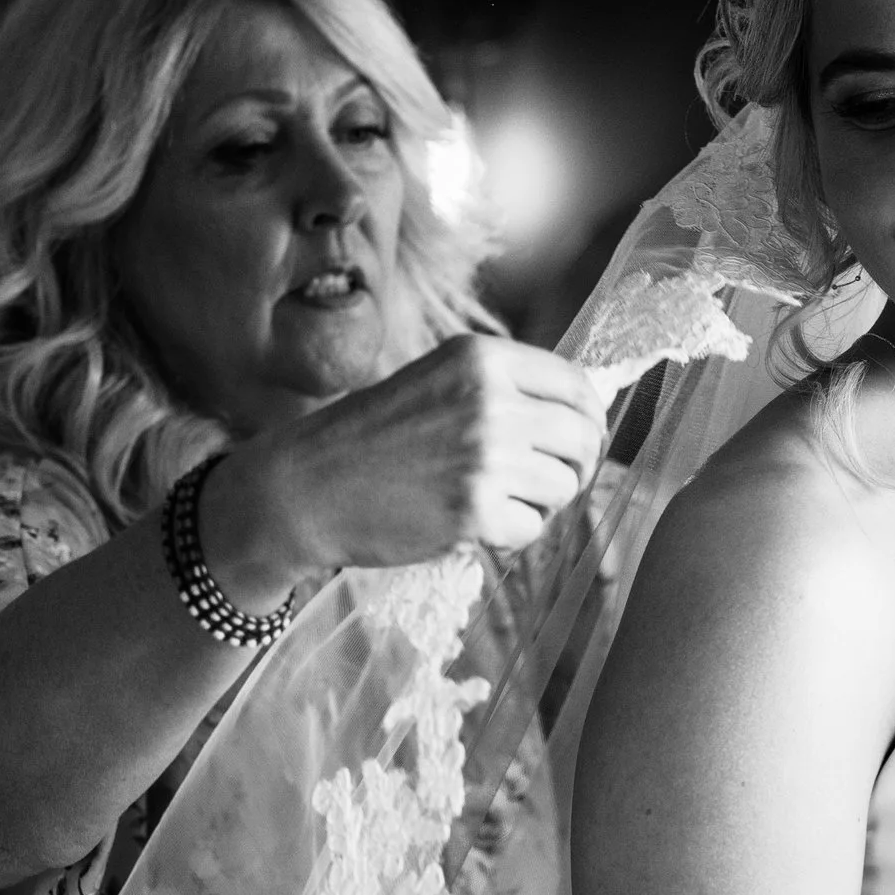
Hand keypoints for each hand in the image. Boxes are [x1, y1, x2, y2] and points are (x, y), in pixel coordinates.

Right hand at [204, 334, 611, 596]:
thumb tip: (585, 406)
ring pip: (563, 486)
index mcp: (482, 359)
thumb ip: (504, 388)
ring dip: (540, 502)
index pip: (576, 385)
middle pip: (582, 437)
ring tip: (495, 500)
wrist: (305, 487)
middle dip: (576, 466)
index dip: (589, 418)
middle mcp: (490, 400)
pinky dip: (511, 534)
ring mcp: (484, 456)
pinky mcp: (474, 510)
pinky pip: (531, 527)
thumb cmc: (369, 437)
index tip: (582, 440)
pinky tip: (474, 524)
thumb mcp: (438, 382)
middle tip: (549, 482)